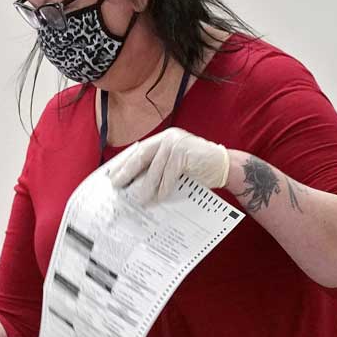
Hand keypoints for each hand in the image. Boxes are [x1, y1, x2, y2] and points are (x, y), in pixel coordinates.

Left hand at [108, 127, 228, 203]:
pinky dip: (164, 188)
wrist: (224, 166)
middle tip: (117, 185)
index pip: (138, 150)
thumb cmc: (197, 168)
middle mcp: (168, 137)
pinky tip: (159, 199)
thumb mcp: (174, 165)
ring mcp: (177, 143)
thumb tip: (133, 183)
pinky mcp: (185, 153)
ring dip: (146, 186)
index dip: (124, 163)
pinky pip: (169, 174)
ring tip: (138, 199)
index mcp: (163, 138)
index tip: (112, 175)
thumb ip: (157, 167)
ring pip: (155, 168)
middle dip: (127, 172)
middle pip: (142, 155)